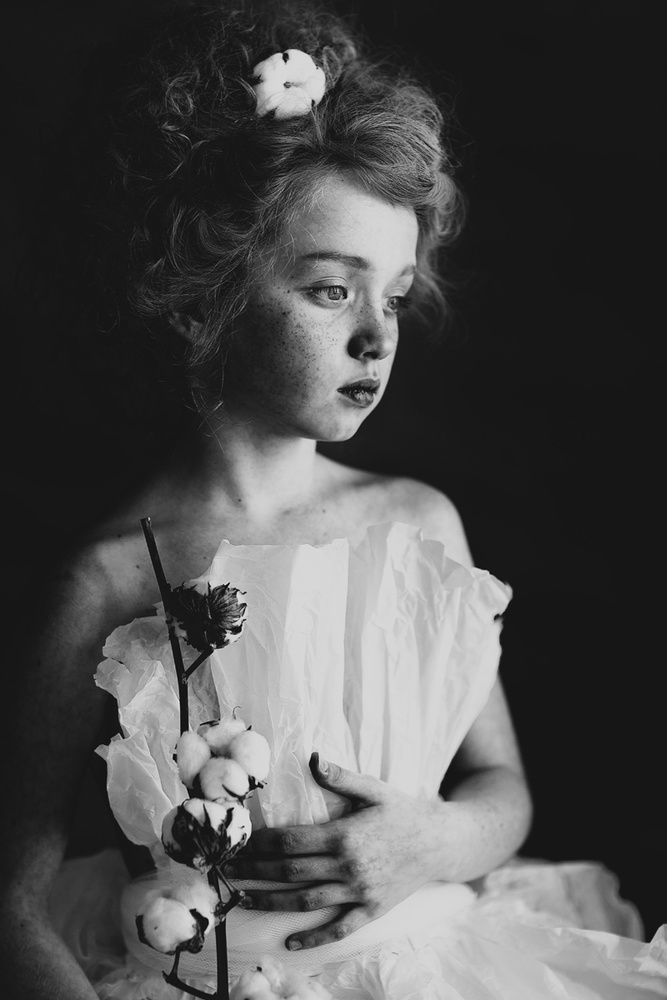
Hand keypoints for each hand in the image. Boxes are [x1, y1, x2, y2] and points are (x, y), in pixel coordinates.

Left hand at [224, 752, 440, 949]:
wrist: (440, 843)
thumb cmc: (403, 811)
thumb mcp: (374, 788)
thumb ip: (342, 776)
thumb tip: (312, 758)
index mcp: (344, 835)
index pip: (291, 841)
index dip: (261, 844)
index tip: (239, 844)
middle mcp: (348, 866)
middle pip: (291, 871)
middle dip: (256, 871)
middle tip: (228, 872)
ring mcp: (359, 891)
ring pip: (306, 901)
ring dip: (272, 902)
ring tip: (244, 900)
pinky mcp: (371, 910)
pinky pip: (338, 928)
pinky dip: (313, 937)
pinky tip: (290, 942)